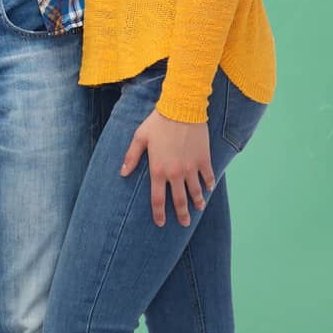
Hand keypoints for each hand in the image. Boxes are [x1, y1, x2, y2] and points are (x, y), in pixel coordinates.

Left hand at [120, 108, 214, 227]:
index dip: (158, 214)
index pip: (158, 199)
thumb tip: (123, 173)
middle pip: (179, 201)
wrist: (181, 109)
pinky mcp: (204, 160)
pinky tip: (208, 189)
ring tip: (198, 208)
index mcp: (158, 170)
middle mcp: (176, 173)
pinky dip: (209, 185)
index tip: (160, 223)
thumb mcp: (140, 137)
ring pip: (196, 192)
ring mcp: (192, 168)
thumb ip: (131, 157)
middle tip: (184, 224)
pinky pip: (208, 177)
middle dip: (182, 215)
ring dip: (198, 202)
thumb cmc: (158, 122)